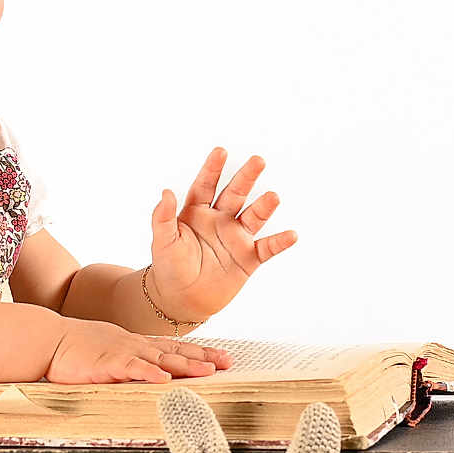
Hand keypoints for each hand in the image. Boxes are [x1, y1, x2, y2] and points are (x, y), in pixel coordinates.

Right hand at [45, 317, 233, 385]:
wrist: (49, 340)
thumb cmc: (76, 350)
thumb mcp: (110, 355)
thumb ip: (130, 365)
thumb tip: (150, 377)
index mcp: (136, 345)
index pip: (174, 347)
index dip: (199, 352)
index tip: (222, 357)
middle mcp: (135, 346)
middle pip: (176, 351)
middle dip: (203, 357)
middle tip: (228, 362)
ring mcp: (123, 353)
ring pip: (160, 359)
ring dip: (186, 365)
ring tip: (208, 371)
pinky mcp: (107, 363)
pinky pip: (131, 369)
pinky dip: (148, 374)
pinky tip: (164, 380)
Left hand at [149, 148, 297, 321]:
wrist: (181, 300)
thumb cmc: (169, 267)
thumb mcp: (162, 241)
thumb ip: (163, 217)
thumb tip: (166, 192)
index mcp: (197, 212)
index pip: (206, 185)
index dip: (213, 169)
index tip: (221, 152)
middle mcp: (220, 220)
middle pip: (235, 194)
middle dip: (246, 178)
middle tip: (258, 161)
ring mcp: (235, 238)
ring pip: (253, 217)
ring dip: (263, 207)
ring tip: (273, 196)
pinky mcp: (248, 258)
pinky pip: (267, 248)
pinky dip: (279, 242)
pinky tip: (291, 235)